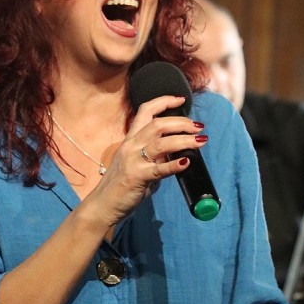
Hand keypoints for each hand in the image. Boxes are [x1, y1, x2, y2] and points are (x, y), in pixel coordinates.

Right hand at [88, 94, 204, 225]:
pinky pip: (159, 169)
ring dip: (184, 140)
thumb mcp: (136, 164)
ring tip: (201, 141)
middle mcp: (131, 145)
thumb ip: (154, 157)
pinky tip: (187, 162)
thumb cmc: (121, 185)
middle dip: (182, 123)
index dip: (164, 101)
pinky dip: (174, 165)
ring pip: (161, 143)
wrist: (103, 204)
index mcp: (130, 139)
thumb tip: (177, 156)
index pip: (145, 110)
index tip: (181, 99)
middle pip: (158, 124)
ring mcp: (133, 160)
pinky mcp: (137, 177)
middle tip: (199, 127)